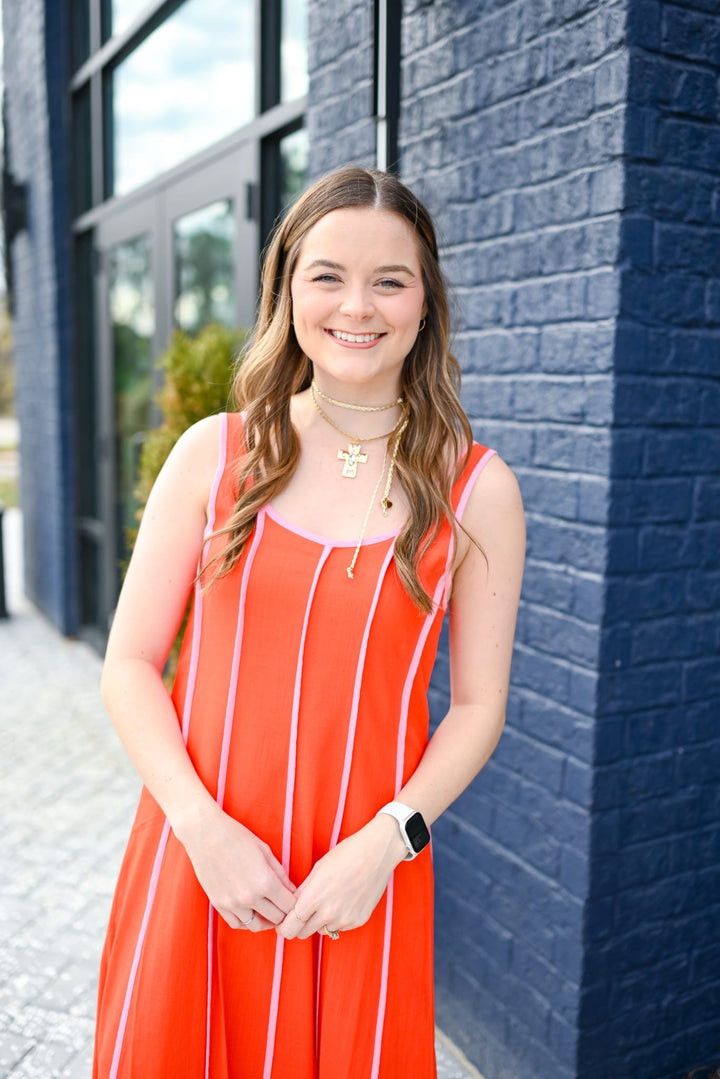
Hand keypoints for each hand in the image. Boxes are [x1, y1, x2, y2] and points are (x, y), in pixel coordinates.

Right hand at [177, 802, 296, 930]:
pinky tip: (251, 912)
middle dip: (283, 912)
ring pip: (257, 926)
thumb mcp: (265, 851)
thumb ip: (281, 874)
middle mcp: (250, 897)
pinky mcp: (219, 905)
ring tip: (269, 911)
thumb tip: (292, 891)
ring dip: (266, 920)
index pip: (289, 906)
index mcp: (265, 882)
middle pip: (276, 918)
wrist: (205, 834)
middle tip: (283, 905)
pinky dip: (247, 922)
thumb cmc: (237, 837)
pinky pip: (237, 924)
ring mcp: (233, 903)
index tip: (293, 899)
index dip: (294, 904)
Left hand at [276, 815, 406, 939]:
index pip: (290, 926)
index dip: (283, 926)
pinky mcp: (359, 921)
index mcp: (314, 897)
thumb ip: (302, 893)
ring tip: (329, 899)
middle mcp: (329, 913)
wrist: (377, 853)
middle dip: (299, 925)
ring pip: (322, 930)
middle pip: (303, 933)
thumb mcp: (317, 870)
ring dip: (320, 921)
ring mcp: (345, 919)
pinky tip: (344, 900)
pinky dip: (338, 918)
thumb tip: (290, 909)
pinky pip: (340, 927)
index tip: (282, 923)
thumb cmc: (345, 855)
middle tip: (302, 913)